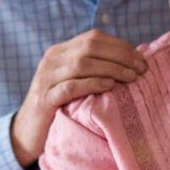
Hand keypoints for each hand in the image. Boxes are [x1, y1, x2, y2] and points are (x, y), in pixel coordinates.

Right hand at [10, 30, 145, 167]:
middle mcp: (52, 59)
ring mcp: (46, 78)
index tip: (141, 59)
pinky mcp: (45, 99)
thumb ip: (92, 68)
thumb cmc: (59, 107)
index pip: (94, 37)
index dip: (120, 45)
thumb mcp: (74, 81)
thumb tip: (130, 61)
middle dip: (120, 56)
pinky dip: (92, 83)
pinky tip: (109, 86)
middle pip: (90, 47)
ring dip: (111, 68)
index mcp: (60, 51)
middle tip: (141, 69)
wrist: (28, 132)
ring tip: (131, 78)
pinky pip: (70, 86)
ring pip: (82, 63)